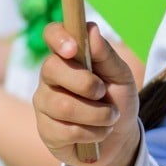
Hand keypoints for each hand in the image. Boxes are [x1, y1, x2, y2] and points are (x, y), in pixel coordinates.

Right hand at [33, 21, 139, 165]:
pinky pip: (66, 131)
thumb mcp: (121, 76)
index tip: (73, 49)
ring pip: (63, 105)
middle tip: (103, 92)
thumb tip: (91, 29)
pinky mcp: (46, 132)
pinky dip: (93, 133)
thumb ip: (105, 54)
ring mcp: (44, 104)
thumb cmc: (118, 98)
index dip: (58, 37)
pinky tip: (99, 132)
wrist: (121, 137)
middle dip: (86, 83)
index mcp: (69, 56)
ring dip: (98, 114)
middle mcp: (50, 77)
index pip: (52, 34)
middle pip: (52, 69)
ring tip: (110, 117)